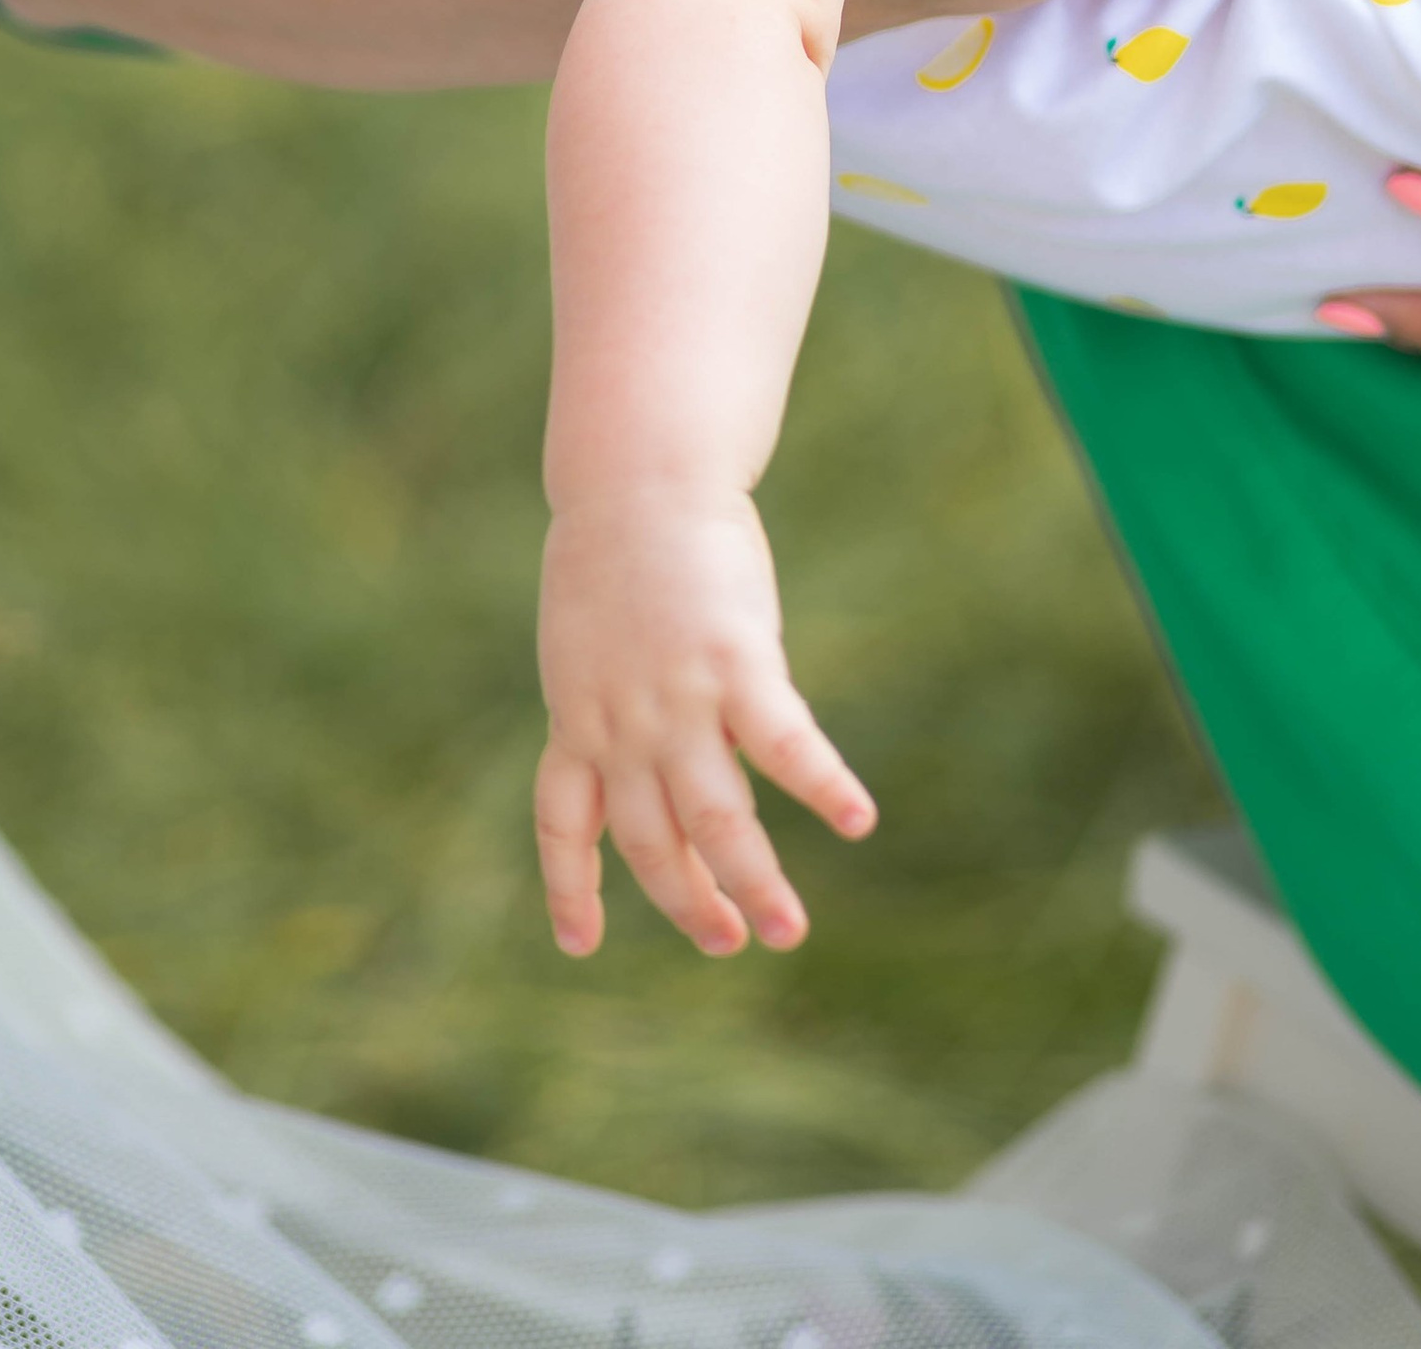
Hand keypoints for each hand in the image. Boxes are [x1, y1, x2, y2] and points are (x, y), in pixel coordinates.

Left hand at [532, 488, 874, 958]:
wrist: (637, 476)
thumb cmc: (620, 545)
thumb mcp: (593, 637)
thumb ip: (615, 696)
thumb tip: (653, 744)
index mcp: (578, 715)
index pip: (562, 822)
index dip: (570, 887)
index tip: (580, 944)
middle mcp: (622, 726)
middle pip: (650, 841)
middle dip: (690, 901)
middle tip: (729, 942)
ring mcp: (677, 700)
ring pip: (716, 818)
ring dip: (754, 882)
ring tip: (787, 931)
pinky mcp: (735, 663)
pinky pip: (783, 744)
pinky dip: (822, 786)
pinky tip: (858, 819)